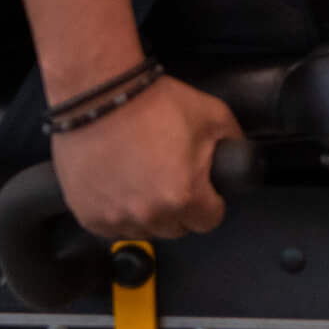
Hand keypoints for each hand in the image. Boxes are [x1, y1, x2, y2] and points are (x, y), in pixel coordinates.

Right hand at [49, 76, 240, 241]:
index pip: (209, 221)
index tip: (205, 190)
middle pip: (176, 229)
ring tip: (145, 182)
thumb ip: (234, 142)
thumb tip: (241, 157)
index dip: (211, 204)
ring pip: (144, 231)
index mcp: (184, 196)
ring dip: (149, 214)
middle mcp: (149, 215)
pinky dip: (120, 214)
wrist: (99, 98)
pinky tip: (122, 187)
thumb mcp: (213, 115)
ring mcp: (114, 218)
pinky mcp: (87, 216)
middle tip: (174, 180)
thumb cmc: (155, 104)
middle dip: (181, 209)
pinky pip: (113, 228)